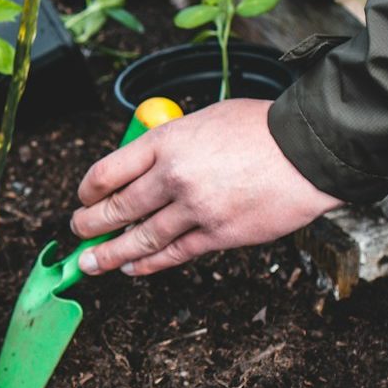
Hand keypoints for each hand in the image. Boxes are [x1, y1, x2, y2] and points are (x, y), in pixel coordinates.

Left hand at [70, 98, 343, 275]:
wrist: (309, 150)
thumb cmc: (261, 129)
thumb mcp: (205, 120)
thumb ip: (171, 143)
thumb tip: (145, 166)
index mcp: (167, 142)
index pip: (108, 170)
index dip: (88, 189)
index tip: (83, 197)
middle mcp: (174, 176)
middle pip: (117, 208)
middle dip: (89, 225)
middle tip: (77, 232)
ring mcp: (195, 209)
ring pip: (139, 238)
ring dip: (109, 254)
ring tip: (90, 263)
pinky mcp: (217, 234)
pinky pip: (173, 254)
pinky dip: (148, 264)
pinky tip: (132, 268)